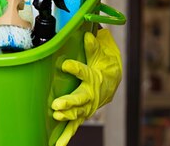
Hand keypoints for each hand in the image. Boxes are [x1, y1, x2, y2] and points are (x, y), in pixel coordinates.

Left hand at [51, 29, 121, 145]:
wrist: (114, 80)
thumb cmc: (104, 64)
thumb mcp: (102, 53)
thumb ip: (94, 46)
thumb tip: (89, 34)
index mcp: (95, 77)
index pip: (85, 72)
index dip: (75, 68)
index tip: (65, 65)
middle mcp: (91, 94)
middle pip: (81, 98)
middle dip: (69, 102)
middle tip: (57, 105)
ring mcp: (87, 106)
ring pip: (77, 113)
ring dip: (66, 117)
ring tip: (55, 117)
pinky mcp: (82, 114)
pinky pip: (74, 126)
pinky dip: (66, 136)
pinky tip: (56, 145)